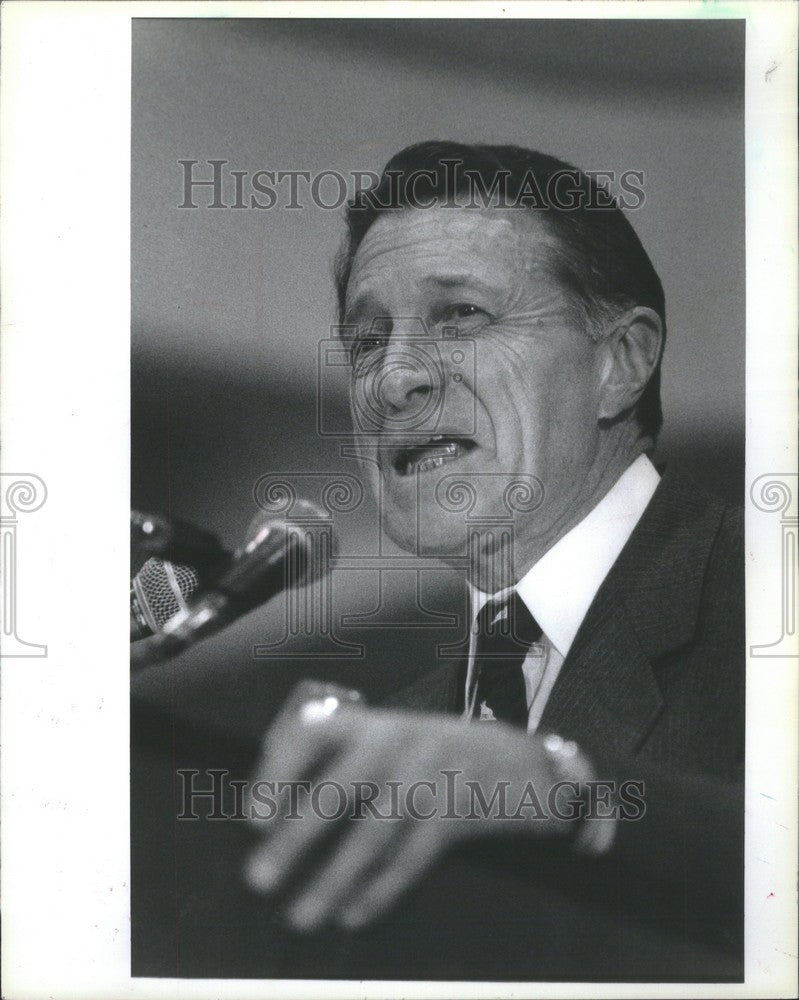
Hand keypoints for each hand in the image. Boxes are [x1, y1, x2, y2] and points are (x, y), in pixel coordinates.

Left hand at [242, 684, 573, 931]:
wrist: (522, 762)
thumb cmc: (437, 757)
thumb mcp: (392, 740)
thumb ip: (343, 761)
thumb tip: (275, 817)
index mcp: (371, 723)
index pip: (311, 734)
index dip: (277, 773)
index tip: (254, 817)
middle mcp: (396, 742)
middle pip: (337, 792)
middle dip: (295, 838)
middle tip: (260, 878)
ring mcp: (429, 777)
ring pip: (372, 834)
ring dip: (332, 879)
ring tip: (300, 915)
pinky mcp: (458, 813)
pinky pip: (411, 859)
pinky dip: (380, 890)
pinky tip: (352, 915)